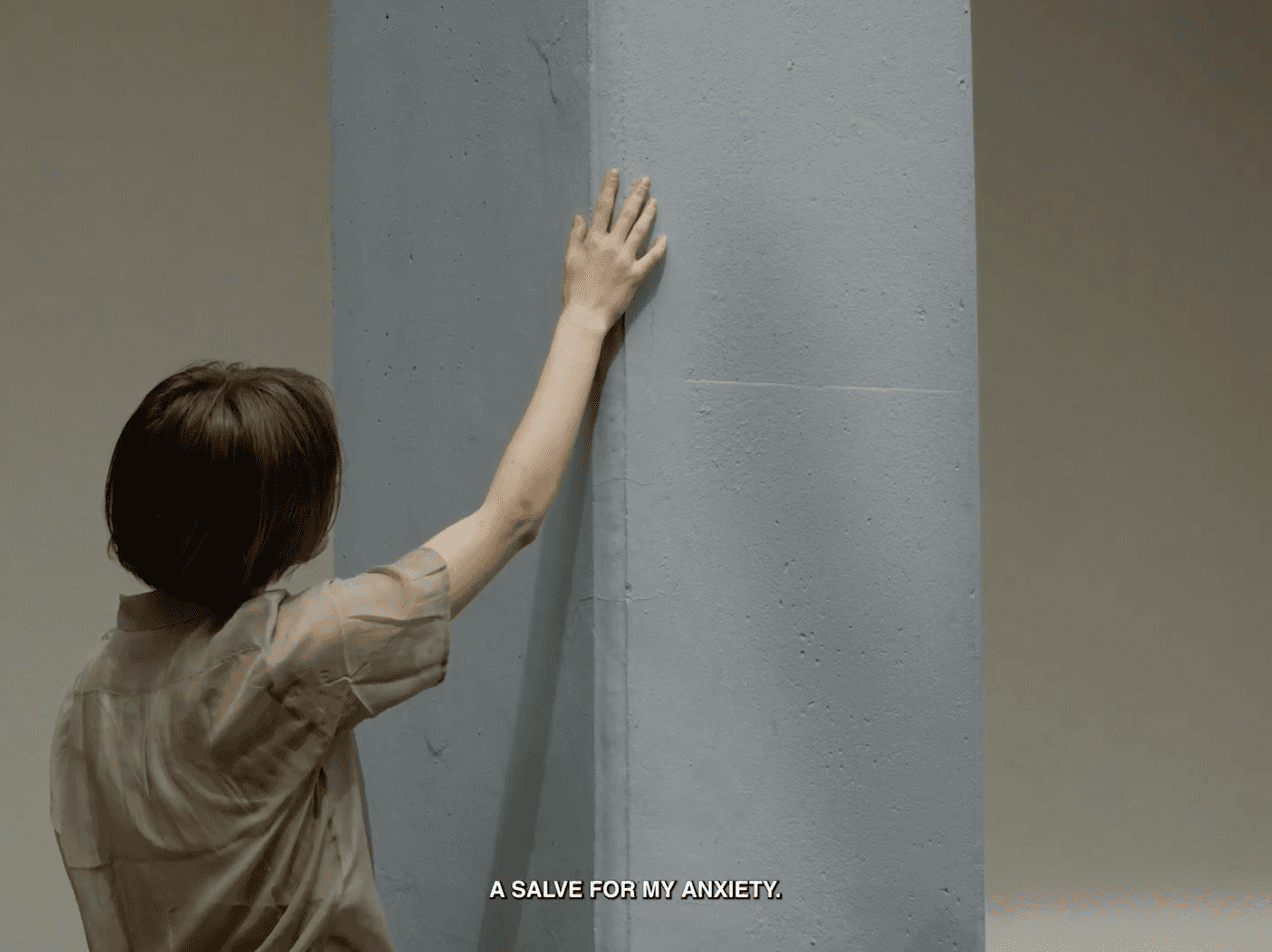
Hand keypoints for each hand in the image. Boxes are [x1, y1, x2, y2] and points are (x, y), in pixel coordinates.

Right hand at [560, 170, 666, 331]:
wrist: (586, 314)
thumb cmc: (575, 289)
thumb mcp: (570, 260)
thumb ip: (576, 237)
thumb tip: (580, 217)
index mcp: (593, 240)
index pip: (602, 207)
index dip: (609, 188)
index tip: (615, 173)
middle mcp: (611, 246)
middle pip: (626, 214)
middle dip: (635, 194)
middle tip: (644, 180)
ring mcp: (625, 260)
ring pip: (640, 230)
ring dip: (648, 213)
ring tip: (654, 201)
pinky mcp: (635, 275)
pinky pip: (651, 258)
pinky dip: (659, 248)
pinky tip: (665, 238)